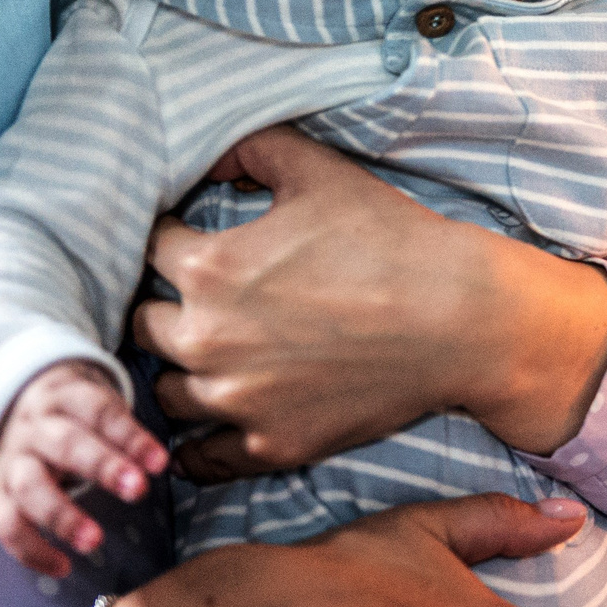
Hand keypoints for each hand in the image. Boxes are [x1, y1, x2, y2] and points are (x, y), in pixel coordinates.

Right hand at [0, 360, 165, 577]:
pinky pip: (7, 524)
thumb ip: (125, 432)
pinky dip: (31, 550)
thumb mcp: (100, 405)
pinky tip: (63, 568)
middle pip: (64, 443)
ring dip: (62, 515)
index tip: (160, 462)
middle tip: (137, 490)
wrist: (21, 406)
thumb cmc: (79, 415)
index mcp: (64, 396)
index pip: (99, 411)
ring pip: (30, 486)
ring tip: (94, 541)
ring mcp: (12, 461)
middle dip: (102, 467)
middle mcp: (35, 427)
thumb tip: (162, 464)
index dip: (131, 436)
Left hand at [131, 126, 606, 477]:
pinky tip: (219, 420)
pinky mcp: (271, 444)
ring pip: (167, 391)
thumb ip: (252, 148)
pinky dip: (203, 442)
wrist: (460, 319)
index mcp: (209, 267)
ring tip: (217, 355)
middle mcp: (207, 339)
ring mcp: (237, 400)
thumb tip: (211, 154)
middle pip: (145, 324)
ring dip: (183, 371)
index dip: (174, 239)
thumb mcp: (321, 172)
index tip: (195, 242)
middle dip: (170, 306)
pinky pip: (205, 457)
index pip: (151, 250)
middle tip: (206, 300)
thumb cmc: (393, 240)